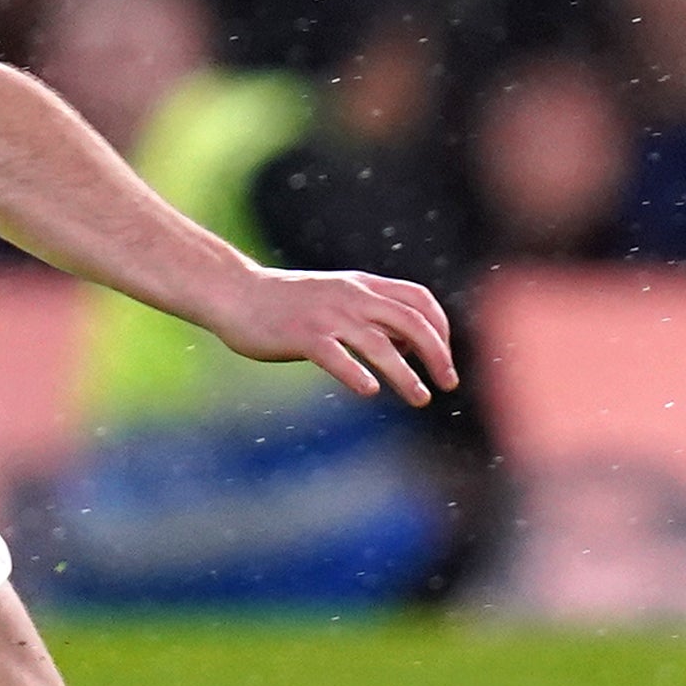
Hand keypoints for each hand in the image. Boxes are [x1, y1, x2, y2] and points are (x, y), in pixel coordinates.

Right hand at [211, 264, 460, 406]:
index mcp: (363, 286)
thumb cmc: (287, 304)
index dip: (441, 329)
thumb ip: (372, 315)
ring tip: (421, 398)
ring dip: (406, 374)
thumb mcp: (337, 298)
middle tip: (449, 384)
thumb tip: (407, 345)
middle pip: (411, 322)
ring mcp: (327, 315)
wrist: (236, 294)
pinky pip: (336, 356)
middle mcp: (352, 297)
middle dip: (437, 354)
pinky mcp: (302, 335)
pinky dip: (356, 374)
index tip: (446, 359)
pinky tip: (369, 391)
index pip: (419, 300)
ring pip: (380, 344)